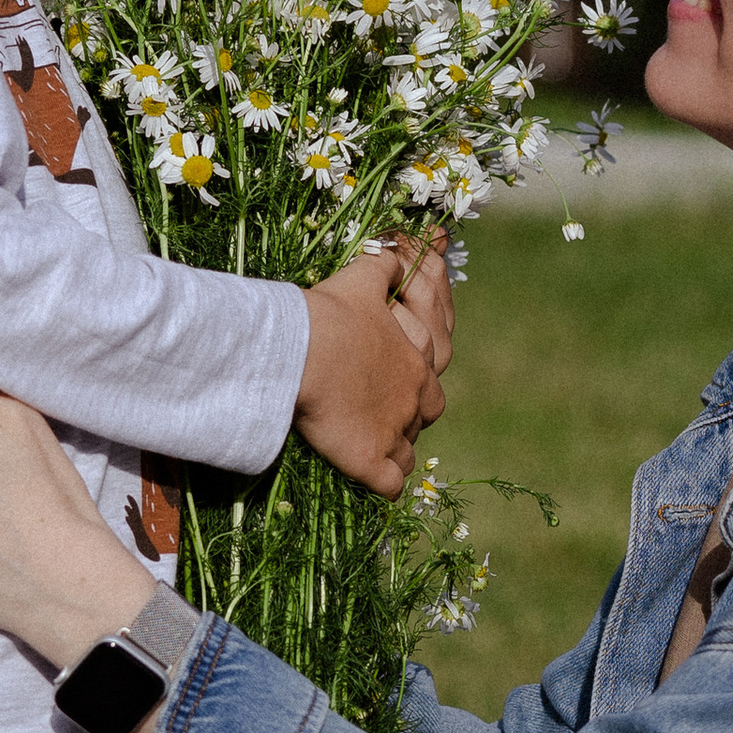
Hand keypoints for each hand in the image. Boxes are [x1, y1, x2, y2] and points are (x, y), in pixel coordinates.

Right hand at [296, 235, 452, 494]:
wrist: (299, 350)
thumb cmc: (330, 314)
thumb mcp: (363, 278)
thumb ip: (385, 267)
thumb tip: (395, 250)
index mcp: (418, 358)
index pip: (433, 368)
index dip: (416, 371)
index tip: (397, 372)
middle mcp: (414, 398)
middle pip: (428, 410)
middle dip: (414, 410)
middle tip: (390, 408)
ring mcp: (394, 432)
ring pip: (410, 448)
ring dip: (399, 445)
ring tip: (379, 441)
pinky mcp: (370, 461)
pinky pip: (391, 483)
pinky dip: (388, 483)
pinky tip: (378, 480)